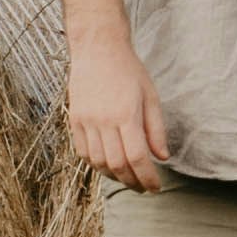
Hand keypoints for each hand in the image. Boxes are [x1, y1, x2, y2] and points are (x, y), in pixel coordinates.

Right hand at [67, 35, 176, 192]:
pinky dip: (96, 165)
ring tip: (127, 178)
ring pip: (98, 162)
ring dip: (114, 176)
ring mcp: (86, 121)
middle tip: (143, 188)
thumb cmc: (128, 70)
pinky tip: (108, 166)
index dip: (148, 178)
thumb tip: (162, 157)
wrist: (97, 49)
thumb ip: (156, 129)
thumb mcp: (150, 96)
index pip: (138, 157)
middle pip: (117, 165)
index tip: (156, 187)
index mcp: (126, 114)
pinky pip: (83, 152)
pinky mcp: (74, 119)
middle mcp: (103, 120)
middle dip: (132, 182)